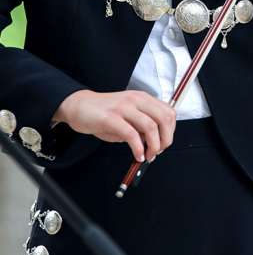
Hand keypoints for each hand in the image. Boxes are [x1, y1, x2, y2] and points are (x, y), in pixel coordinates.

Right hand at [53, 90, 175, 162]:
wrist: (78, 105)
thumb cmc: (103, 112)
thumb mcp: (128, 115)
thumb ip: (142, 126)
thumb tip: (154, 143)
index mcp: (143, 98)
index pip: (169, 112)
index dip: (171, 131)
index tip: (165, 143)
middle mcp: (136, 100)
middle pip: (164, 119)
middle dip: (165, 139)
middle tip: (158, 152)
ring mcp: (124, 108)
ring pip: (150, 127)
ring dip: (153, 146)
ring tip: (148, 156)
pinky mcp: (111, 118)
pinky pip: (131, 135)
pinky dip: (138, 148)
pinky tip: (137, 155)